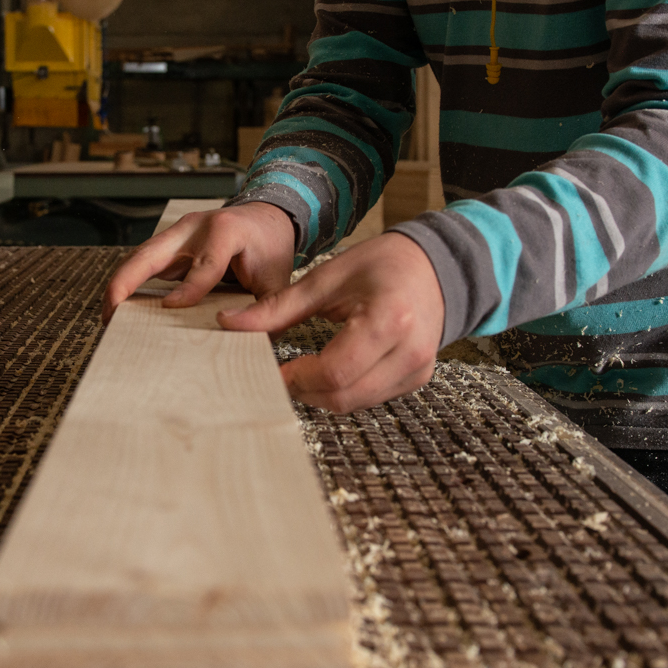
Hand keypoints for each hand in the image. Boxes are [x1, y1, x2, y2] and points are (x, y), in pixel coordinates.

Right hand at [103, 202, 297, 319]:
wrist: (266, 218)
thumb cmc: (271, 248)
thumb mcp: (278, 279)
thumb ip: (269, 309)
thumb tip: (255, 342)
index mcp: (226, 231)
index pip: (205, 263)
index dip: (189, 288)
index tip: (170, 308)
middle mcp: (195, 227)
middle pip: (151, 252)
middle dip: (127, 282)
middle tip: (112, 313)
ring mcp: (178, 232)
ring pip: (139, 257)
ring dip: (120, 285)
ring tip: (109, 316)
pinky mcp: (170, 243)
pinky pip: (143, 262)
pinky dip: (129, 282)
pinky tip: (121, 306)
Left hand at [218, 232, 444, 412]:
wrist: (437, 266)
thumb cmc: (385, 263)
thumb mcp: (328, 278)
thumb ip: (279, 307)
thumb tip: (229, 323)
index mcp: (389, 319)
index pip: (335, 371)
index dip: (296, 378)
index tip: (270, 369)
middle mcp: (410, 352)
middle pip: (343, 396)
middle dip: (304, 390)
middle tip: (278, 373)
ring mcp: (418, 370)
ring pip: (355, 404)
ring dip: (321, 393)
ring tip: (298, 370)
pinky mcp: (416, 379)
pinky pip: (369, 398)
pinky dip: (342, 390)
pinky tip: (327, 370)